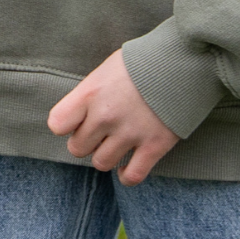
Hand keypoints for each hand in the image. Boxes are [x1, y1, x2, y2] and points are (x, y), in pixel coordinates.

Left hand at [46, 49, 178, 185]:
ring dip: (106, 157)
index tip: (76, 120)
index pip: (58, 123)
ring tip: (114, 146)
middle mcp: (105, 115)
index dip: (66, 125)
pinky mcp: (154, 146)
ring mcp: (130, 133)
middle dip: (86, 142)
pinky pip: (133, 176)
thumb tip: (81, 113)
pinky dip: (127, 176)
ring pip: (101, 163)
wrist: (181, 61)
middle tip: (99, 132)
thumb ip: (91, 93)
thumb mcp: (106, 69)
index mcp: (90, 93)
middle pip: (78, 148)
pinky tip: (127, 169)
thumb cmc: (141, 62)